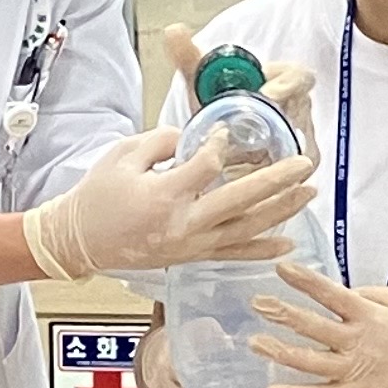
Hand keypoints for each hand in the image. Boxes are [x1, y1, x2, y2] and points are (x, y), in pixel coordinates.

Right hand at [23, 125, 312, 280]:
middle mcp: (182, 225)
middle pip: (240, 201)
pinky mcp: (192, 257)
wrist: (79, 241)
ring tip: (308, 191)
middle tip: (305, 162)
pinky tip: (288, 241)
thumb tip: (196, 137)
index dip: (221, 145)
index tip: (227, 131)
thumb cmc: (97, 195)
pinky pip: (234, 254)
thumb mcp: (122, 155)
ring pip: (246, 230)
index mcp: (162, 196)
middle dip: (276, 181)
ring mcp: (190, 245)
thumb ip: (161, 140)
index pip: (207, 166)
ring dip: (280, 210)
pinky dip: (263, 249)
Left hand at [159, 23, 318, 161]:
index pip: (299, 77)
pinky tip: (237, 178)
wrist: (224, 135)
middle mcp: (300, 108)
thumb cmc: (221, 103)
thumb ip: (190, 57)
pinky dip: (261, 176)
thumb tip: (173, 30)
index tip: (266, 94)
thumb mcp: (204, 82)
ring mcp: (302, 138)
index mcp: (288, 79)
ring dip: (264, 156)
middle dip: (270, 127)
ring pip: (293, 148)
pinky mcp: (300, 166)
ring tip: (233, 161)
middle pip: (297, 116)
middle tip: (240, 137)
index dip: (286, 85)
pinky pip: (288, 172)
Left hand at [250, 263, 387, 387]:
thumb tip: (345, 292)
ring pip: (309, 362)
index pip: (331, 294)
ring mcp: (355, 372)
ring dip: (279, 352)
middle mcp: (358, 342)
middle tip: (257, 303)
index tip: (281, 268)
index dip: (305, 281)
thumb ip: (374, 293)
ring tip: (255, 342)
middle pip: (313, 326)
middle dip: (282, 313)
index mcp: (371, 316)